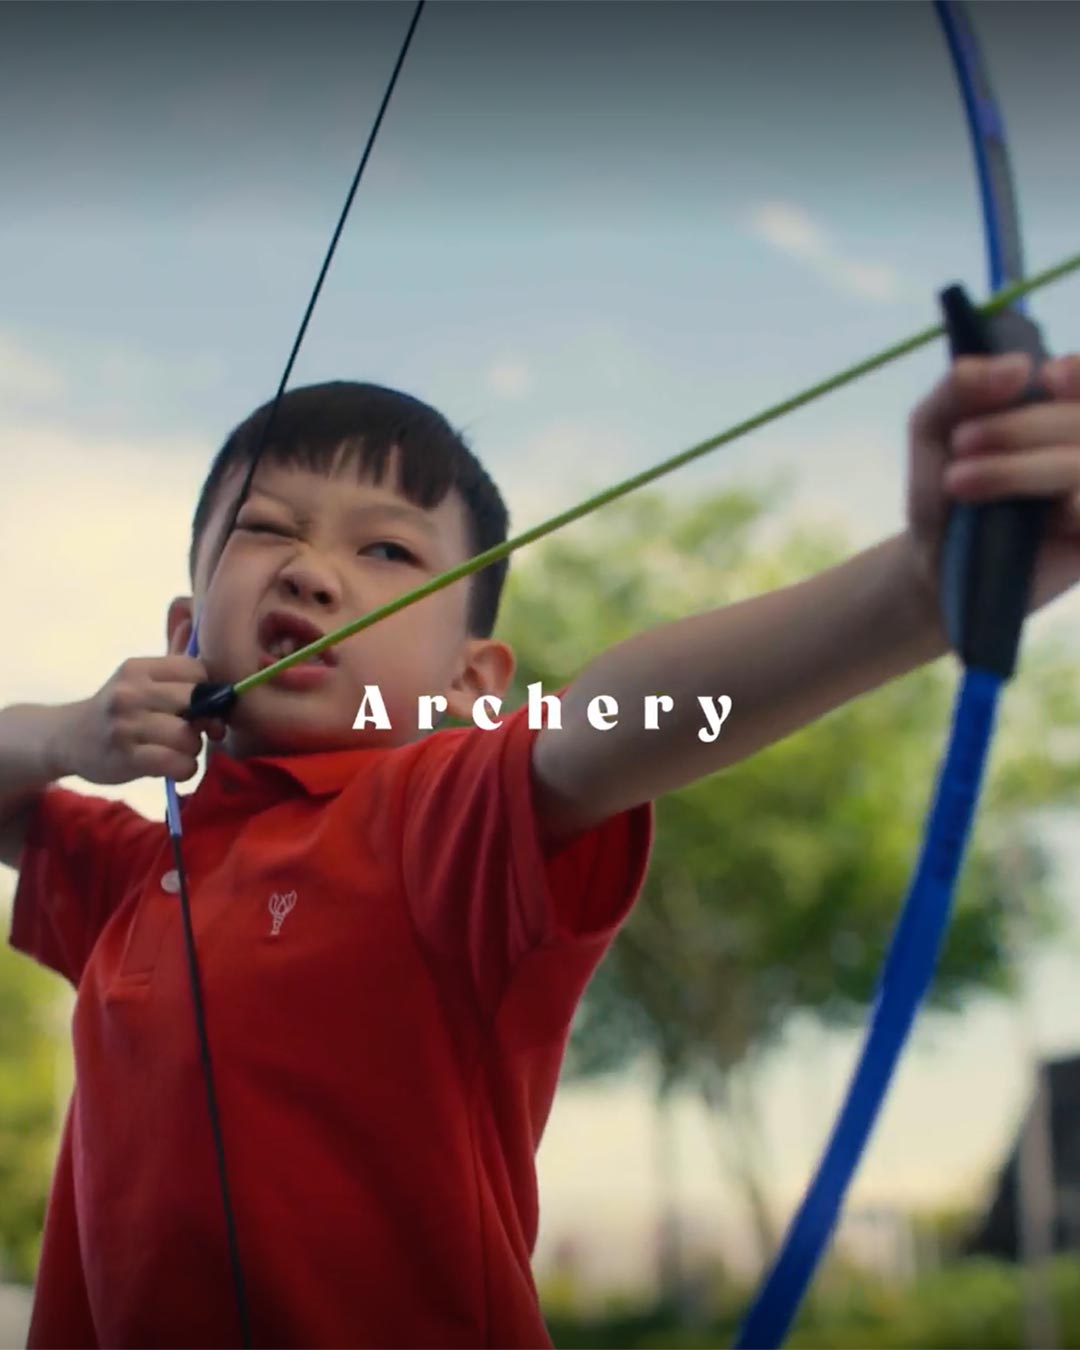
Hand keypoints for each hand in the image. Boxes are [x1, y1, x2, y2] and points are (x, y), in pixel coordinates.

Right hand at [67, 656, 225, 784]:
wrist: (67, 738)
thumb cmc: (116, 709)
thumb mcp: (138, 679)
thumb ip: (174, 666)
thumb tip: (201, 633)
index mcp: (139, 668)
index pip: (197, 670)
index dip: (209, 691)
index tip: (203, 706)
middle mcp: (131, 692)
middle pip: (197, 701)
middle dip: (205, 720)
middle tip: (196, 730)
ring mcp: (126, 725)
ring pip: (189, 736)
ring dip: (193, 748)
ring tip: (178, 749)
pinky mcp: (126, 757)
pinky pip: (177, 763)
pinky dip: (185, 768)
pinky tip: (174, 766)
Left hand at [906, 351, 1079, 614]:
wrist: (933, 564)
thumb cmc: (942, 491)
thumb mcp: (933, 430)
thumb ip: (960, 388)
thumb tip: (1017, 365)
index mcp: (1057, 412)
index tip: (1047, 379)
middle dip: (1021, 427)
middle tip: (961, 442)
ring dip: (1022, 469)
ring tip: (959, 481)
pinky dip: (1067, 509)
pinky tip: (1027, 517)